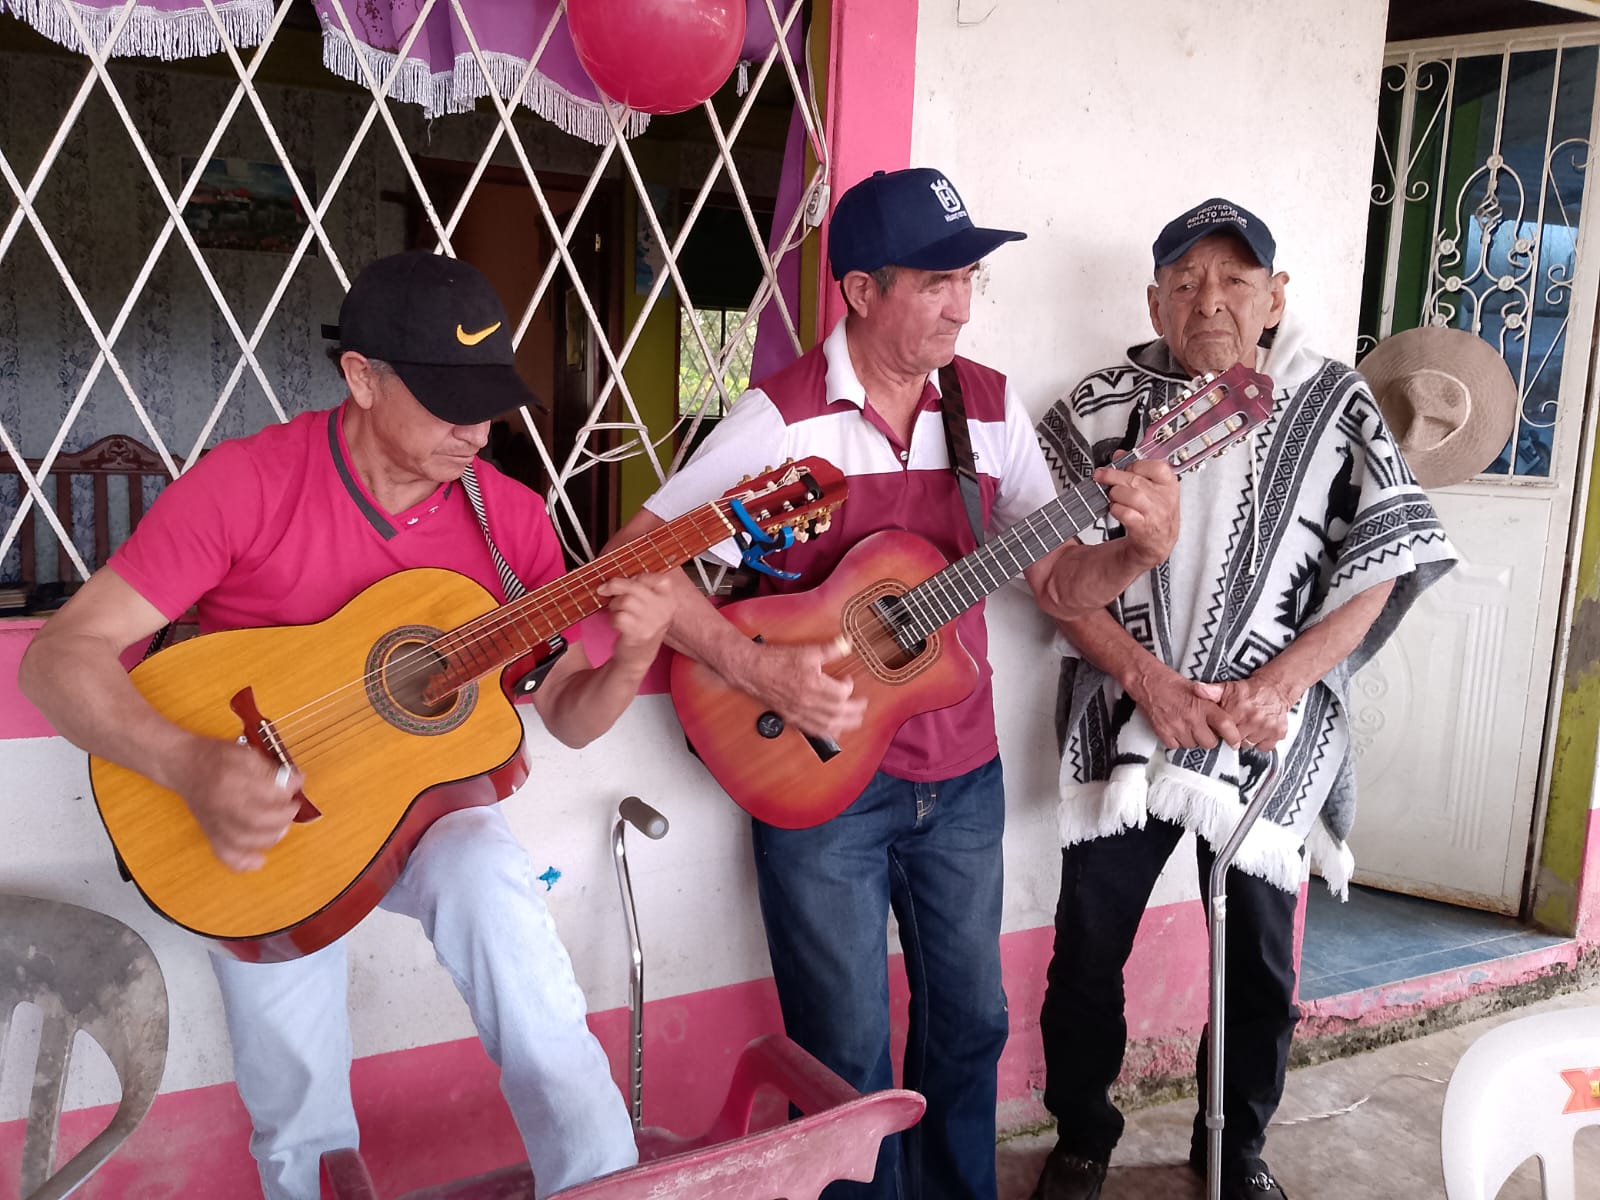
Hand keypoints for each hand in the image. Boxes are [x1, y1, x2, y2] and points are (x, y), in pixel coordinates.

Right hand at [168, 737, 301, 872]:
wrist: (184, 765)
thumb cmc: (216, 757)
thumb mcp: (246, 753)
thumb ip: (271, 769)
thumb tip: (296, 781)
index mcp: (230, 778)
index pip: (265, 790)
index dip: (288, 790)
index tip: (297, 784)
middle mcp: (220, 802)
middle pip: (255, 819)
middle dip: (282, 816)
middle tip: (293, 808)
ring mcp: (214, 820)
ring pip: (242, 839)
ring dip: (269, 837)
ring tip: (282, 827)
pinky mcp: (210, 832)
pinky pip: (224, 853)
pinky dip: (242, 862)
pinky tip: (259, 861)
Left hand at [597, 574, 676, 671]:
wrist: (639, 656)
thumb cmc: (641, 625)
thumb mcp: (650, 605)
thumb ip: (641, 588)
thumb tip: (619, 575)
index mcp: (669, 599)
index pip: (659, 579)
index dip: (640, 577)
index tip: (630, 581)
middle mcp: (664, 610)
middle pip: (635, 586)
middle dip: (615, 586)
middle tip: (604, 589)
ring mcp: (653, 623)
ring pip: (625, 601)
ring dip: (614, 605)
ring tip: (616, 611)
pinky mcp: (639, 634)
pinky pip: (619, 617)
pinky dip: (613, 618)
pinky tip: (617, 623)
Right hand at [735, 635, 866, 740]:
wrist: (752, 670)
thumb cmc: (775, 661)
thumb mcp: (806, 650)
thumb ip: (830, 649)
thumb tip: (847, 643)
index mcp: (812, 684)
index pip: (841, 693)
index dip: (849, 687)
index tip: (848, 680)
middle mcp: (806, 702)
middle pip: (838, 712)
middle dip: (854, 711)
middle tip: (862, 707)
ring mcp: (798, 712)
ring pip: (827, 725)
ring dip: (844, 725)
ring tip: (855, 721)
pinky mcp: (791, 717)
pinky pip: (812, 730)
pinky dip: (825, 732)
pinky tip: (832, 730)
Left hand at [1094, 459, 1179, 568]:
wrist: (1157, 543)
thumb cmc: (1154, 513)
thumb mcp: (1151, 488)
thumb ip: (1136, 469)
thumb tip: (1119, 454)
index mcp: (1169, 484)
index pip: (1156, 466)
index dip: (1136, 465)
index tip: (1125, 467)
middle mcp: (1164, 498)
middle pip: (1136, 480)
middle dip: (1113, 476)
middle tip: (1101, 475)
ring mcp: (1155, 514)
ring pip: (1131, 495)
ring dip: (1115, 493)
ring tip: (1112, 496)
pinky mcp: (1143, 528)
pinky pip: (1126, 513)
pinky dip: (1116, 509)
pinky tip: (1115, 509)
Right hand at [1131, 666, 1238, 749]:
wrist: (1147, 682)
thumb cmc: (1172, 683)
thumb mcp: (1198, 688)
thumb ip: (1211, 703)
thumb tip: (1225, 719)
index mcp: (1202, 705)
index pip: (1224, 724)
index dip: (1232, 736)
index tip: (1234, 742)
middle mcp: (1191, 718)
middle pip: (1209, 742)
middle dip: (1209, 738)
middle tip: (1204, 729)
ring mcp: (1176, 727)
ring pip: (1192, 745)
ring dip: (1192, 739)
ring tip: (1187, 726)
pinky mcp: (1163, 733)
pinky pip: (1176, 746)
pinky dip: (1177, 740)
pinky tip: (1175, 728)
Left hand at [1210, 673, 1297, 750]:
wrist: (1275, 688)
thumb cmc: (1250, 690)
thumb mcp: (1228, 688)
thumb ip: (1211, 691)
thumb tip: (1196, 690)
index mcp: (1238, 710)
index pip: (1223, 731)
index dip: (1221, 730)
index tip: (1223, 726)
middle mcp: (1253, 719)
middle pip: (1236, 740)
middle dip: (1234, 735)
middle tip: (1237, 725)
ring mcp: (1267, 727)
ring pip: (1249, 744)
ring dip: (1247, 739)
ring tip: (1247, 727)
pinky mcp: (1278, 733)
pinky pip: (1264, 747)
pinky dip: (1261, 742)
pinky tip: (1258, 731)